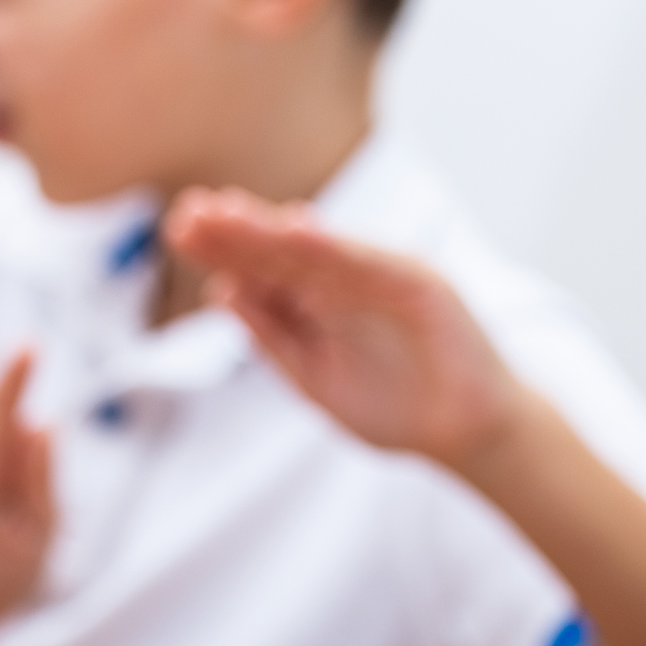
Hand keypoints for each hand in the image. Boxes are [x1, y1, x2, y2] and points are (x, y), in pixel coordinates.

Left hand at [164, 187, 521, 473]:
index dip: (224, 248)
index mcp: (321, 300)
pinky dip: (337, 247)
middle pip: (284, 251)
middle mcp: (350, 280)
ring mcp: (385, 278)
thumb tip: (221, 292)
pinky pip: (372, 264)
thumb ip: (272, 336)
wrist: (465, 436)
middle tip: (188, 210)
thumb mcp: (314, 377)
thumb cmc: (395, 406)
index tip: (180, 229)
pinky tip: (298, 231)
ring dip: (274, 231)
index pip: (264, 269)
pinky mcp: (422, 285)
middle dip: (237, 230)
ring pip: (321, 250)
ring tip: (230, 212)